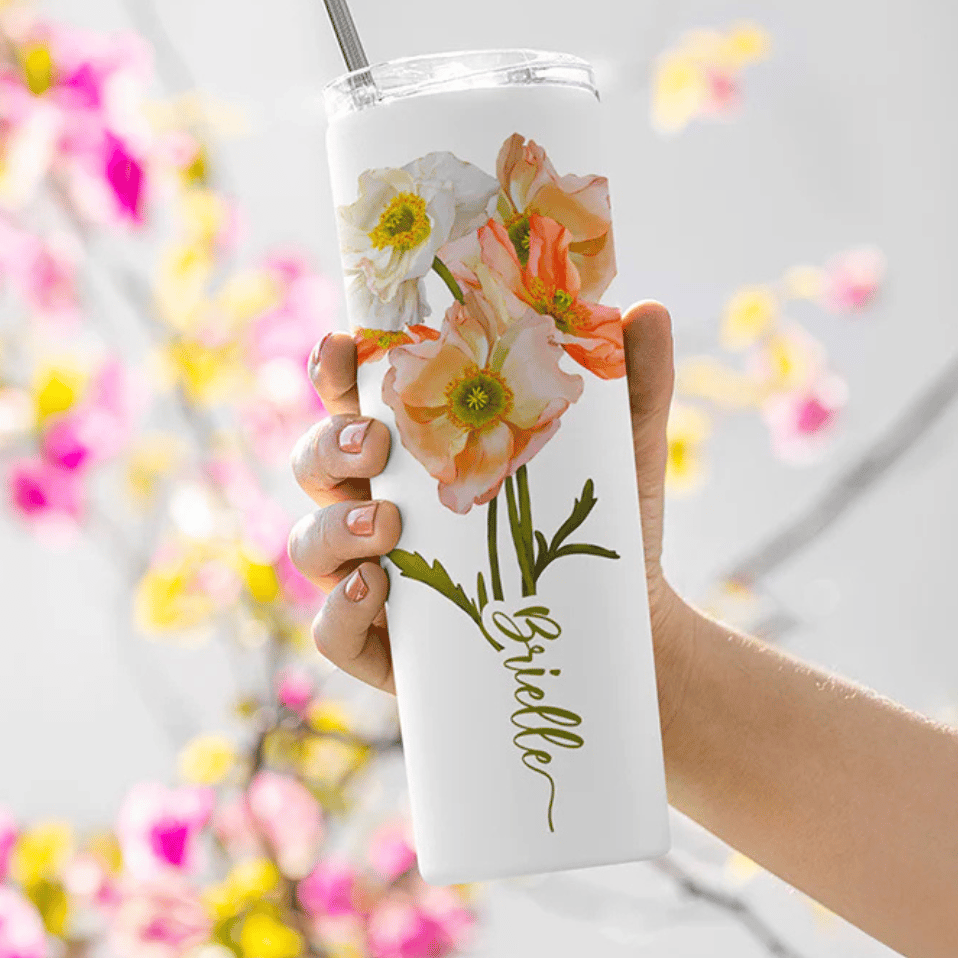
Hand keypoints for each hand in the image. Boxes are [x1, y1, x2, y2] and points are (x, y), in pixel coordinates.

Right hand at [287, 301, 684, 702]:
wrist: (628, 628)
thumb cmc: (606, 528)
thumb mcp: (623, 455)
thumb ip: (634, 386)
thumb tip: (648, 310)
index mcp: (421, 454)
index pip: (357, 401)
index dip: (336, 370)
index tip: (344, 345)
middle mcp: (382, 508)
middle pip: (317, 463)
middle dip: (330, 445)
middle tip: (374, 444)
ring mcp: (374, 577)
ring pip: (309, 544)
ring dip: (333, 526)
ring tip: (386, 526)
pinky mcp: (385, 647)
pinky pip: (332, 631)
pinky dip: (339, 612)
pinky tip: (376, 590)